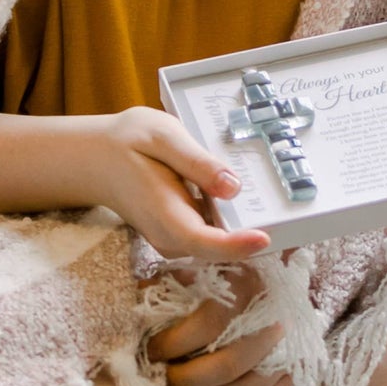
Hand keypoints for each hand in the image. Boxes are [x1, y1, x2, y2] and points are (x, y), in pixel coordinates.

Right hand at [88, 107, 271, 264]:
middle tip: (290, 214)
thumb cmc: (128, 142)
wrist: (96, 158)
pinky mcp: (181, 233)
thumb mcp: (162, 136)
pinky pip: (212, 234)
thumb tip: (233, 186)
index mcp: (164, 212)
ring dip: (244, 228)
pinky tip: (242, 196)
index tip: (264, 238)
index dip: (234, 245)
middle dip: (252, 237)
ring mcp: (174, 238)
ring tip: (271, 201)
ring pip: (218, 244)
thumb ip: (196, 162)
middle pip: (218, 249)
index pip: (202, 241)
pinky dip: (231, 220)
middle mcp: (169, 235)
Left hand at [146, 263, 288, 385]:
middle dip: (187, 378)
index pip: (208, 325)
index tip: (153, 349)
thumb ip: (174, 278)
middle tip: (167, 375)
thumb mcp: (198, 262)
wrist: (276, 273)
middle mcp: (274, 316)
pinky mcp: (294, 370)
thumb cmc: (222, 271)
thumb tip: (140, 301)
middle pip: (227, 364)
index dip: (173, 344)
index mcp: (248, 284)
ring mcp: (289, 347)